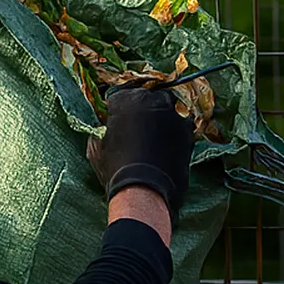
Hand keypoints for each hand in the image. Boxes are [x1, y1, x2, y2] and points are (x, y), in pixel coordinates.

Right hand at [86, 87, 193, 212]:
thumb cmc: (115, 169)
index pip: (121, 94)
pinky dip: (178, 130)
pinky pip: (183, 124)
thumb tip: (102, 130)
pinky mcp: (187, 130)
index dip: (120, 107)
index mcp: (124, 100)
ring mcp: (171, 113)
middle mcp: (150, 100)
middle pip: (148, 97)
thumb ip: (100, 131)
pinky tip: (172, 142)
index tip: (119, 118)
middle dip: (144, 108)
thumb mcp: (96, 148)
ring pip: (168, 107)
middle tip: (140, 125)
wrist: (144, 190)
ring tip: (157, 134)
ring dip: (163, 116)